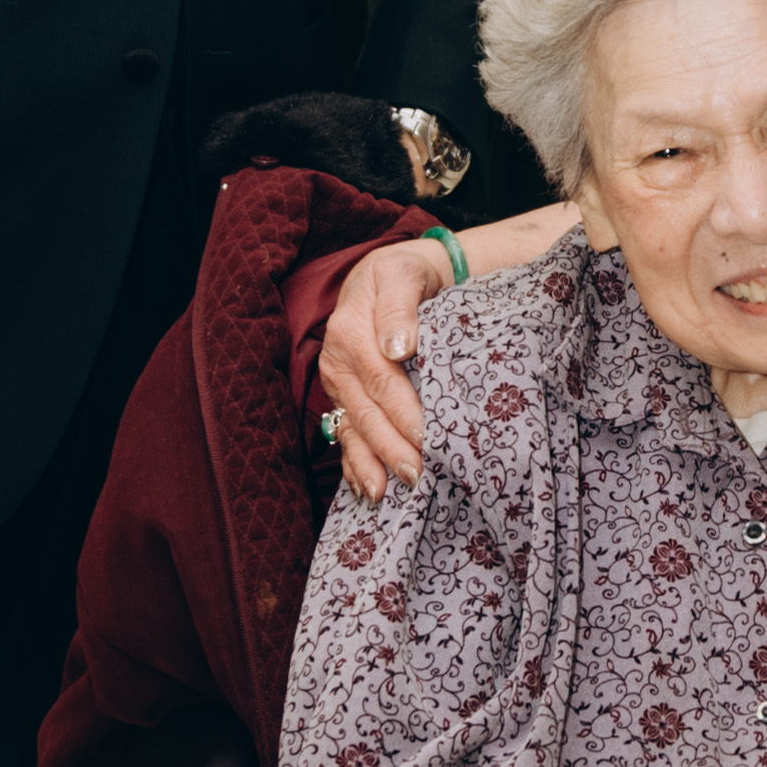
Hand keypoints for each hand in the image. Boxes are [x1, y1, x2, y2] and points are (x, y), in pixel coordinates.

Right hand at [316, 237, 443, 503]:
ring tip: (384, 493)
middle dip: (390, 448)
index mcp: (349, 333)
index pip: (382, 382)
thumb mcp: (403, 273)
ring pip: (352, 429)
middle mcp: (337, 363)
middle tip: (417, 476)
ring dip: (368, 464)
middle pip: (366, 413)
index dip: (405, 414)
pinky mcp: (344, 397)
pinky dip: (354, 462)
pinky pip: (345, 433)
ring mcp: (338, 384)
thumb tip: (399, 347)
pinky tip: (365, 488)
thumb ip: (399, 306)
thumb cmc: (404, 274)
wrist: (389, 275)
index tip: (428, 439)